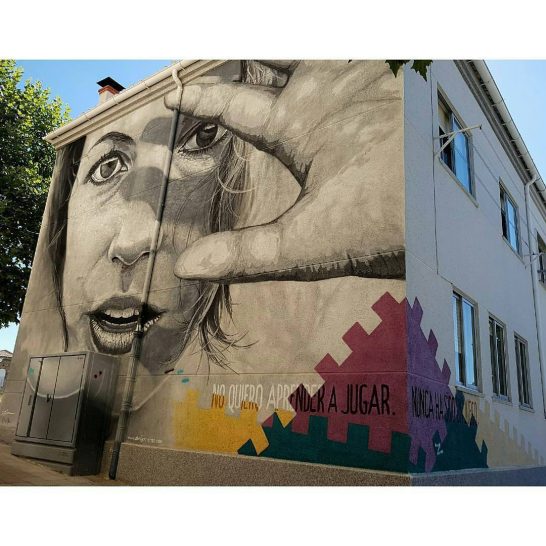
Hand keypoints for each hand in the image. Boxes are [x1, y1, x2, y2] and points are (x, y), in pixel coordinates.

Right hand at [169, 60, 404, 282]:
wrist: (463, 203)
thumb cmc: (385, 221)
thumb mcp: (308, 244)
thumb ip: (246, 255)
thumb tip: (184, 266)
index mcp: (297, 122)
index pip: (232, 105)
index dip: (201, 100)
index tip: (176, 95)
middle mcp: (329, 86)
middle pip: (273, 54)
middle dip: (247, 54)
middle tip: (227, 53)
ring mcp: (370, 74)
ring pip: (317, 47)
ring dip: (294, 51)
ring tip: (279, 55)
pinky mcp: (405, 77)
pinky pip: (366, 54)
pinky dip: (347, 57)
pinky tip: (352, 66)